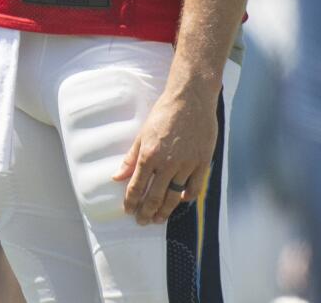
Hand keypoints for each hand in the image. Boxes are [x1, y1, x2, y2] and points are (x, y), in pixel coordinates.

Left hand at [113, 83, 219, 223]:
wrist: (190, 100)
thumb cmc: (164, 113)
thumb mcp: (142, 134)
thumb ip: (131, 158)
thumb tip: (117, 176)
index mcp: (149, 155)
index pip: (137, 186)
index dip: (131, 201)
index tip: (128, 211)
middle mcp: (167, 163)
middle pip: (155, 195)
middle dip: (146, 211)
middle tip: (142, 221)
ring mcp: (186, 164)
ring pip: (174, 196)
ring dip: (165, 210)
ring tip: (159, 219)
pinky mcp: (203, 163)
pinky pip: (195, 187)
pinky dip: (187, 197)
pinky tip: (181, 201)